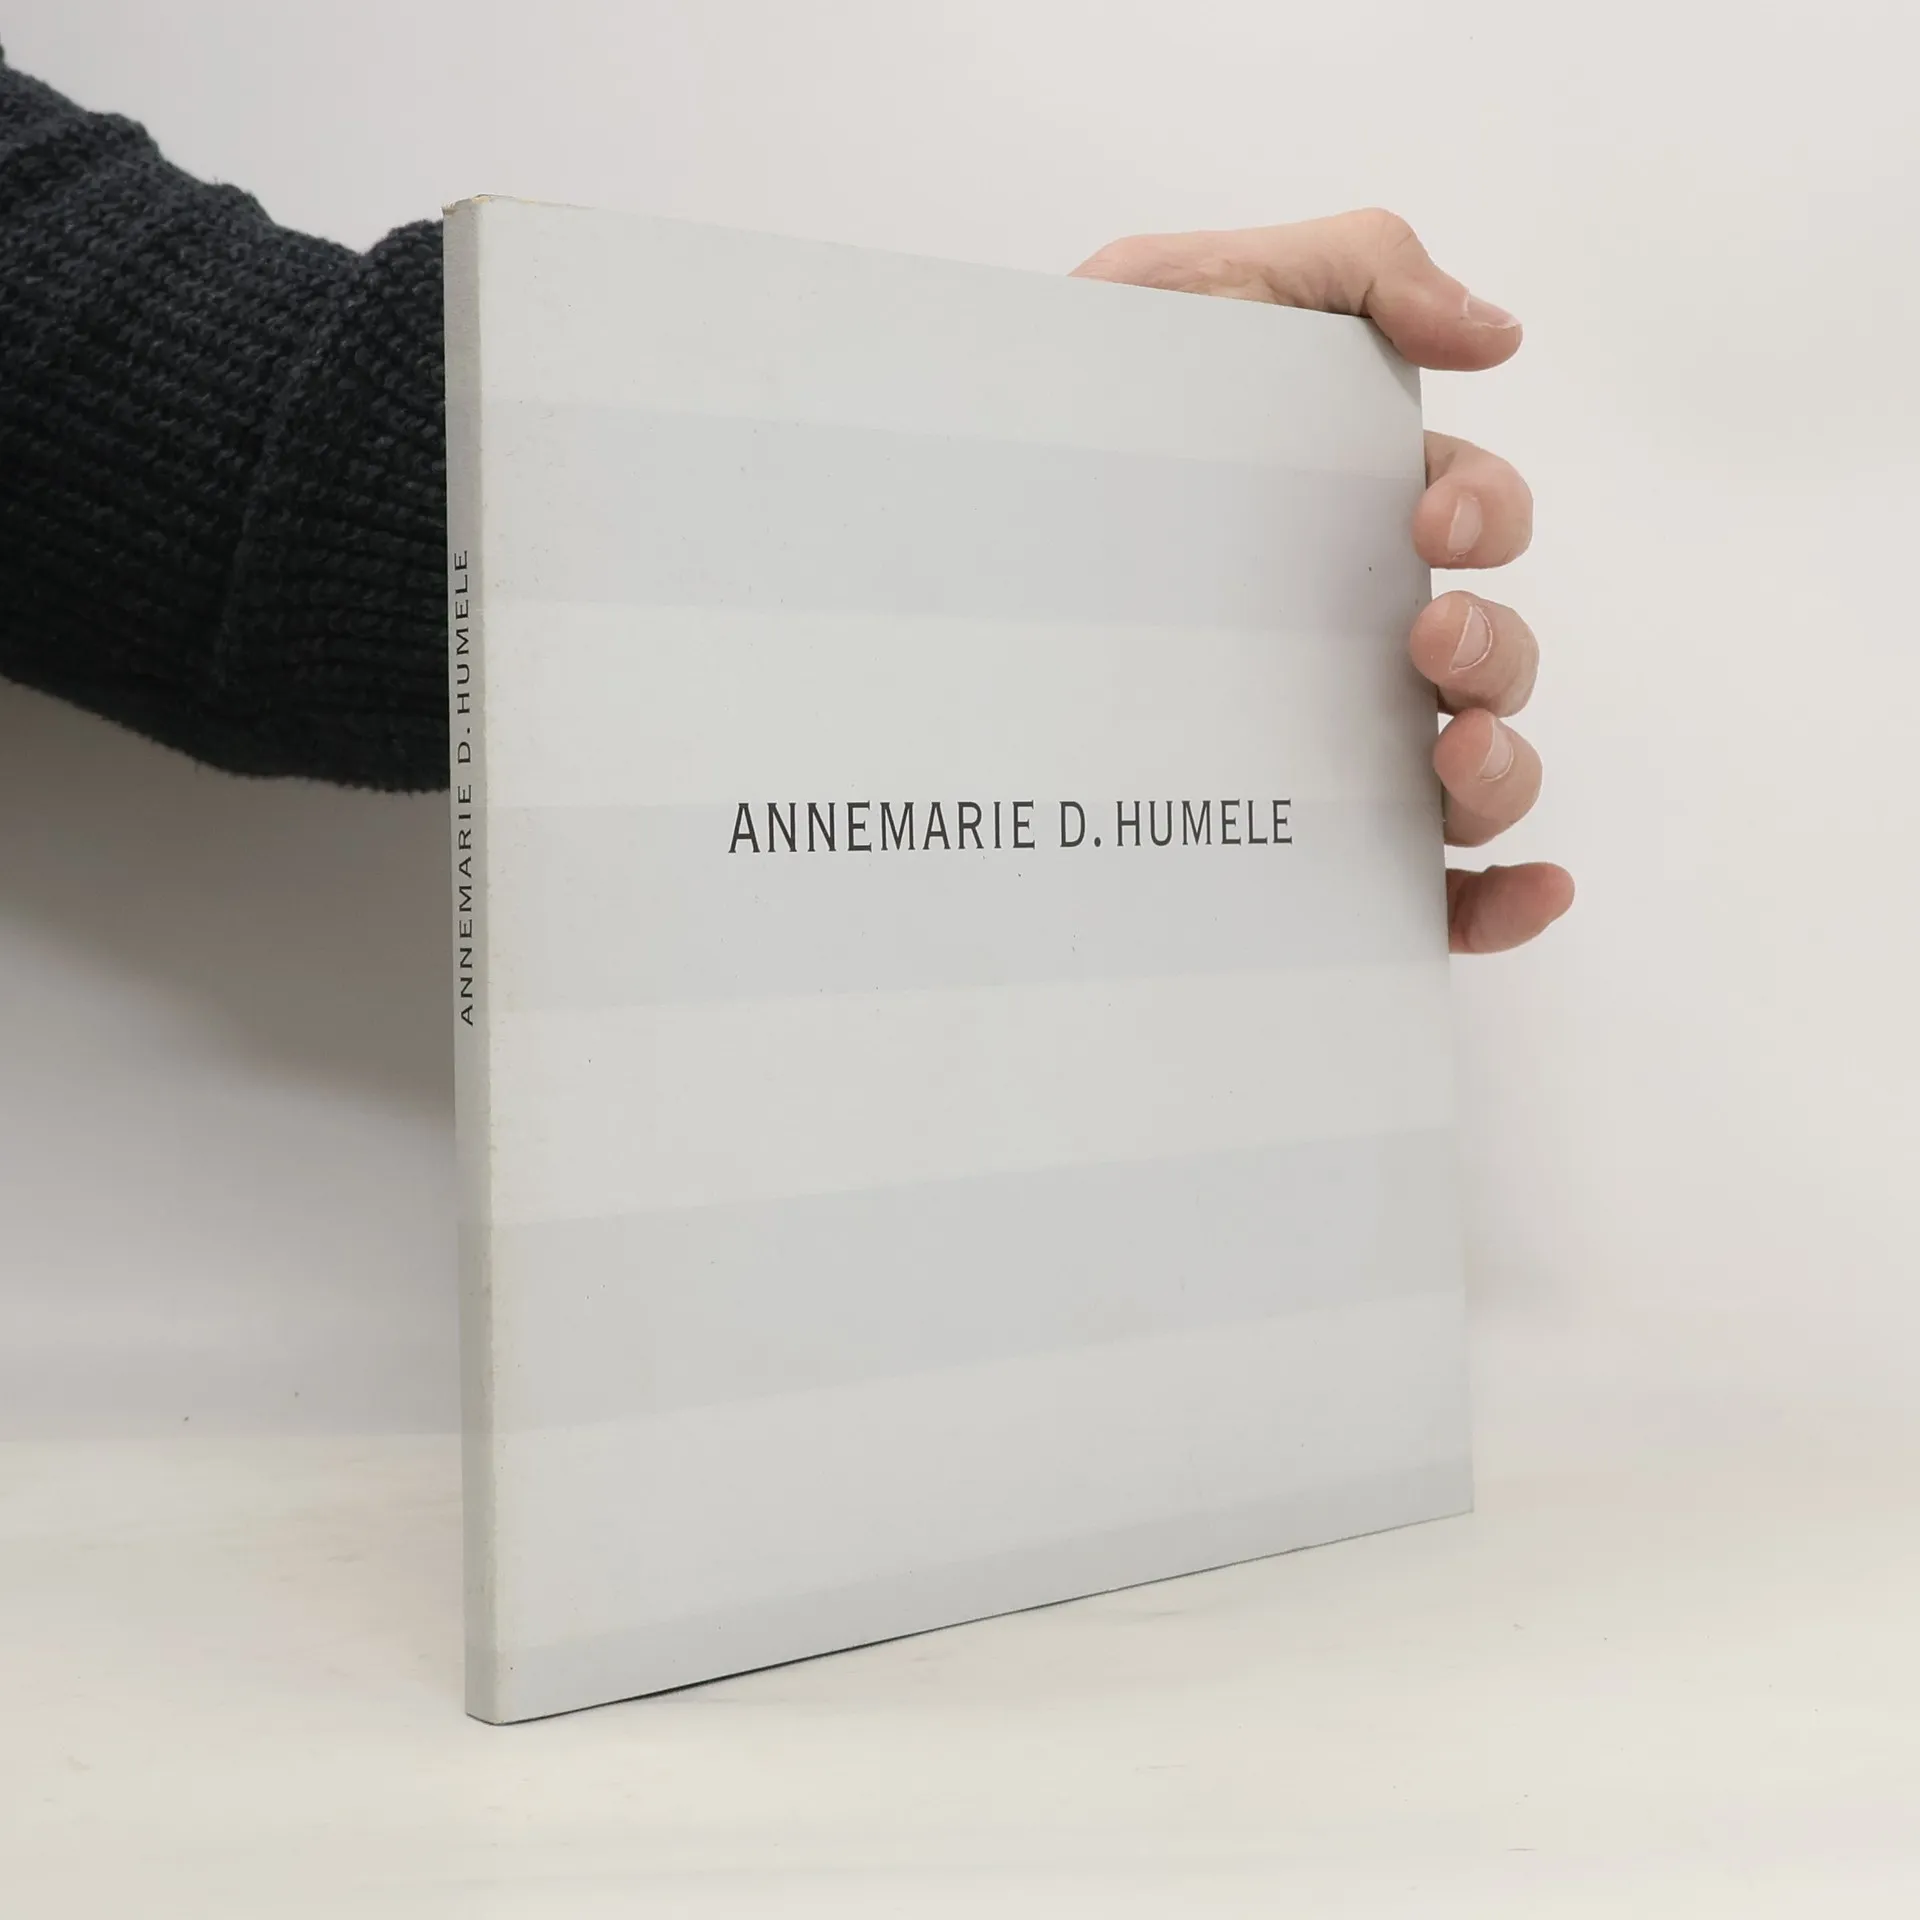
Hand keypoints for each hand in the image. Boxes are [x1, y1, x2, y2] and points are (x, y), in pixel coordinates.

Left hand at [1070, 210, 1573, 953]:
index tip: (1429, 509)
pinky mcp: (1286, 836)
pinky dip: (1496, 899)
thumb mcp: (1198, 294)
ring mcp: (1319, 741)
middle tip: (1427, 630)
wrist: (944, 510)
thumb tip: (1500, 336)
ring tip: (1456, 753)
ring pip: (1471, 772)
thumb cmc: (1066, 407)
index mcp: (1343, 522)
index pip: (1474, 521)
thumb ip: (1357, 271)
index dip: (1489, 511)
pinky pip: (1417, 888)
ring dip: (1505, 769)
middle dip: (1497, 645)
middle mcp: (1345, 637)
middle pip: (1491, 655)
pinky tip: (1527, 891)